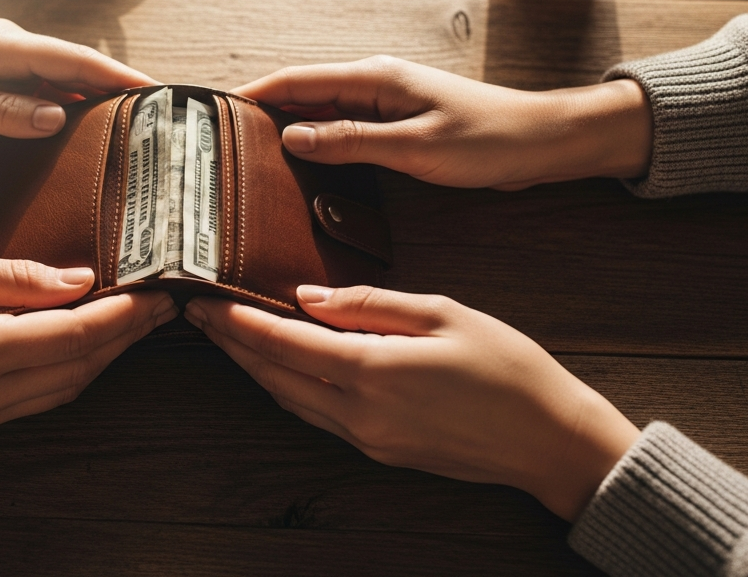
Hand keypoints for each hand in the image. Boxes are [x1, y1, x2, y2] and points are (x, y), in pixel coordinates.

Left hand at [0, 4, 157, 137]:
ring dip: (96, 93)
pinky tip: (82, 120)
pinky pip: (41, 82)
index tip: (158, 91)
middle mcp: (9, 42)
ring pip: (61, 74)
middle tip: (160, 113)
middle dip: (119, 85)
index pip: (73, 60)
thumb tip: (56, 118)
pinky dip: (68, 98)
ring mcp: (2, 53)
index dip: (117, 76)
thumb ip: (0, 111)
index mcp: (0, 45)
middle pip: (76, 65)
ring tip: (135, 121)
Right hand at [0, 252, 175, 435]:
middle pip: (78, 367)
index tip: (161, 292)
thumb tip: (78, 278)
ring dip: (103, 356)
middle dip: (127, 336)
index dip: (124, 315)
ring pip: (63, 389)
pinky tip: (85, 341)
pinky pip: (36, 398)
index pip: (73, 335)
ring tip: (136, 320)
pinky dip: (69, 370)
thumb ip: (12, 278)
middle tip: (164, 303)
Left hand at [185, 286, 640, 520]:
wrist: (550, 441)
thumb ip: (368, 304)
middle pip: (273, 377)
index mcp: (373, 373)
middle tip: (196, 314)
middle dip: (230, 345)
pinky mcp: (379, 450)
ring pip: (289, 400)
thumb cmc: (508, 368)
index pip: (282, 345)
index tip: (203, 300)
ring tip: (226, 336)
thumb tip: (307, 297)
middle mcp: (359, 415)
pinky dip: (287, 387)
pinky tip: (280, 365)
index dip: (236, 322)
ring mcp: (367, 439)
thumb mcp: (443, 313)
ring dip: (254, 368)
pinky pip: (316, 415)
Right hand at [233, 56, 651, 189]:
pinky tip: (302, 163)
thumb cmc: (489, 140)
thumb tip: (293, 137)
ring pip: (320, 111)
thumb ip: (351, 141)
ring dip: (287, 127)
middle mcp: (374, 82)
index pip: (297, 80)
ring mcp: (385, 102)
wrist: (543, 142)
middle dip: (261, 111)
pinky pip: (342, 126)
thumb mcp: (415, 146)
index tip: (212, 111)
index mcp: (375, 78)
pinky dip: (316, 139)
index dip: (253, 93)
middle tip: (220, 141)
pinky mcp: (396, 123)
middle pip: (302, 93)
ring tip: (248, 154)